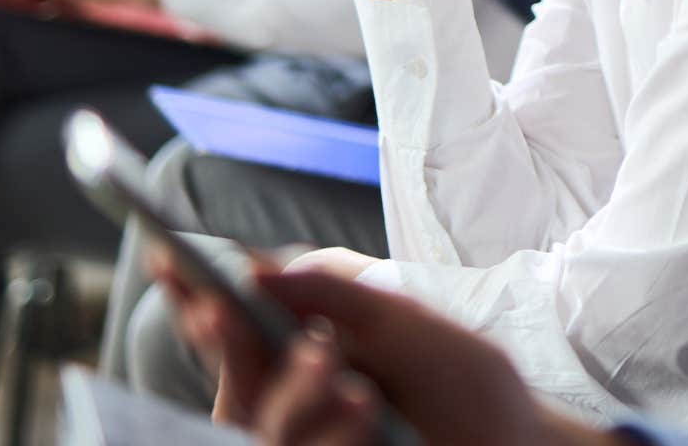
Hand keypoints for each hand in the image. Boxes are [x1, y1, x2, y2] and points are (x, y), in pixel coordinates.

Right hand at [151, 253, 619, 445]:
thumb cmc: (460, 378)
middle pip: (238, 381)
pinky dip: (328, 435)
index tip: (171, 259)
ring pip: (268, 429)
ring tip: (351, 385)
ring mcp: (314, 437)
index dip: (195, 297)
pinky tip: (361, 410)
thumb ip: (336, 293)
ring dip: (298, 401)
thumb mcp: (407, 319)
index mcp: (303, 349)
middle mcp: (296, 399)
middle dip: (237, 348)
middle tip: (239, 312)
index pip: (233, 326)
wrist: (516, 440)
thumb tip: (259, 268)